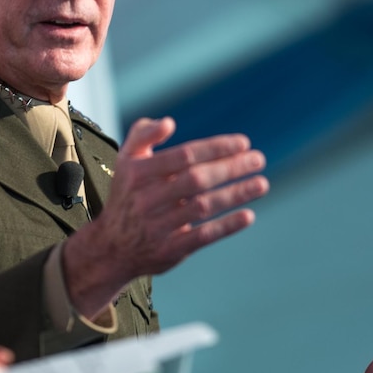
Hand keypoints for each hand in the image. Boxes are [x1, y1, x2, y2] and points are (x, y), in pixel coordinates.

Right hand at [62, 116, 266, 316]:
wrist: (111, 247)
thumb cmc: (127, 196)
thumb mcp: (125, 161)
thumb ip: (143, 135)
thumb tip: (168, 122)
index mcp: (137, 173)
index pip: (183, 156)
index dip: (215, 148)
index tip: (243, 143)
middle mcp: (146, 199)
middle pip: (196, 179)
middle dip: (230, 168)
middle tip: (258, 160)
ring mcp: (157, 226)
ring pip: (202, 207)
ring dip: (235, 194)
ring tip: (261, 184)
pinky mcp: (169, 250)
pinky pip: (202, 237)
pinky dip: (226, 226)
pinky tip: (248, 216)